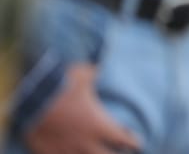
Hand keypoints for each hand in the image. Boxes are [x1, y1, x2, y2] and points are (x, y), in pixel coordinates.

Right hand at [25, 63, 140, 153]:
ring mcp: (66, 150)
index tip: (137, 142)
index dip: (133, 142)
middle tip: (118, 151)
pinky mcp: (48, 153)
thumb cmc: (61, 84)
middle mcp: (86, 141)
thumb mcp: (83, 74)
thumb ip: (93, 73)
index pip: (124, 140)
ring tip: (96, 152)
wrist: (30, 98)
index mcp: (100, 125)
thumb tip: (97, 66)